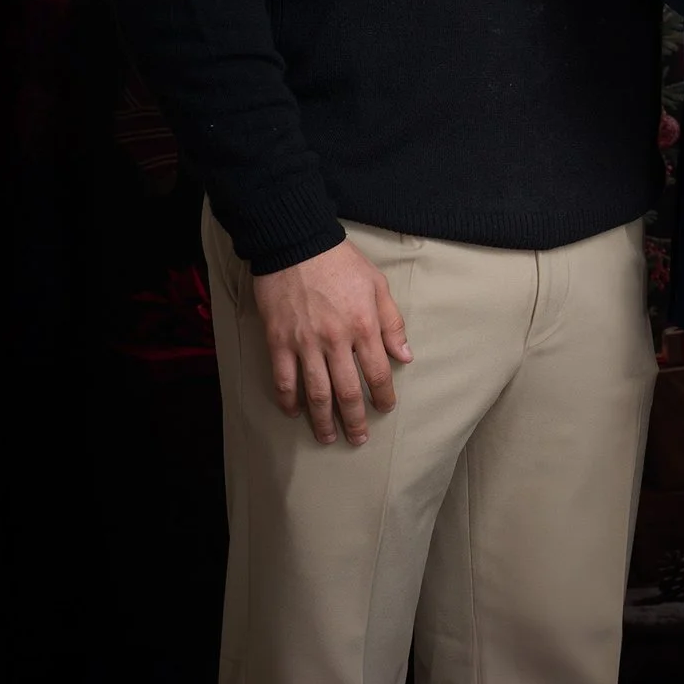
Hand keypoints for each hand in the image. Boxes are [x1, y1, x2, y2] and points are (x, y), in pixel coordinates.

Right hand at [250, 238, 412, 444]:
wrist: (296, 245)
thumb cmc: (341, 262)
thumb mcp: (378, 285)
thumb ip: (392, 323)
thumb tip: (405, 356)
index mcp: (363, 326)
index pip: (378, 371)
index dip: (383, 395)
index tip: (386, 408)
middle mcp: (335, 340)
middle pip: (347, 390)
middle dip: (355, 419)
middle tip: (358, 439)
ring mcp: (304, 343)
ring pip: (315, 392)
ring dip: (322, 419)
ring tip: (328, 437)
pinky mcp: (278, 341)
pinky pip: (283, 379)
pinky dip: (288, 400)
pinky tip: (294, 413)